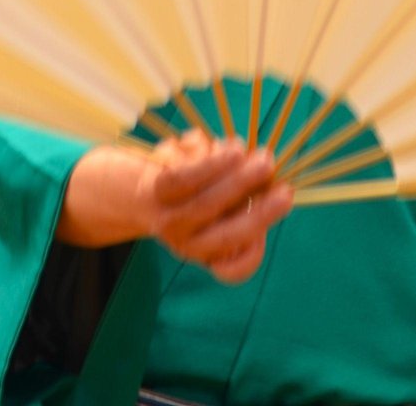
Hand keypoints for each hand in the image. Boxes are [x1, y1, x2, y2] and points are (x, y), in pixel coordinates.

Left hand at [59, 131, 293, 283]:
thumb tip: (269, 177)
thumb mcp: (218, 201)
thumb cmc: (189, 190)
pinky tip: (233, 147)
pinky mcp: (155, 193)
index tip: (277, 221)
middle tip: (286, 190)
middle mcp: (187, 244)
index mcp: (208, 251)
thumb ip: (245, 196)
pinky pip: (186, 179)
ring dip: (240, 181)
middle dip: (262, 213)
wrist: (129, 188)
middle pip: (230, 236)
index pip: (234, 269)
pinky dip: (212, 162)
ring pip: (208, 205)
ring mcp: (169, 221)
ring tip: (263, 159)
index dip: (256, 252)